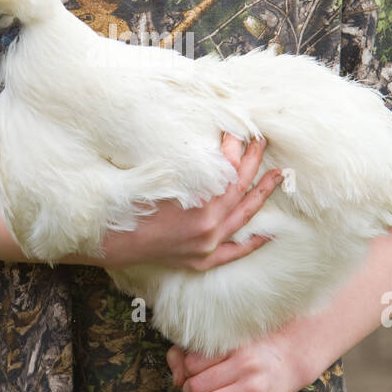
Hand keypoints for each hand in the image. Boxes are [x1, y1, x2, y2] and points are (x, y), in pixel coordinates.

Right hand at [97, 133, 282, 271]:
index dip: (232, 147)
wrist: (113, 241)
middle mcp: (209, 226)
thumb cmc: (132, 203)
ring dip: (260, 194)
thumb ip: (191, 166)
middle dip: (252, 163)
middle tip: (261, 143)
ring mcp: (207, 245)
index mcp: (199, 203)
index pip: (226, 169)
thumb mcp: (161, 177)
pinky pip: (233, 252)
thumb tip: (210, 146)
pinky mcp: (201, 260)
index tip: (235, 131)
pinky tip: (267, 234)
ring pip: (242, 217)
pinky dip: (251, 243)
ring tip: (277, 177)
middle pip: (239, 189)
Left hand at [166, 327, 313, 391]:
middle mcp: (245, 366)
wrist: (284, 362)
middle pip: (196, 386)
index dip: (185, 371)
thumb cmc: (246, 352)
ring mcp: (254, 389)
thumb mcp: (222, 344)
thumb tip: (177, 378)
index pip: (192, 363)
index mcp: (233, 346)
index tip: (190, 373)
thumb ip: (189, 353)